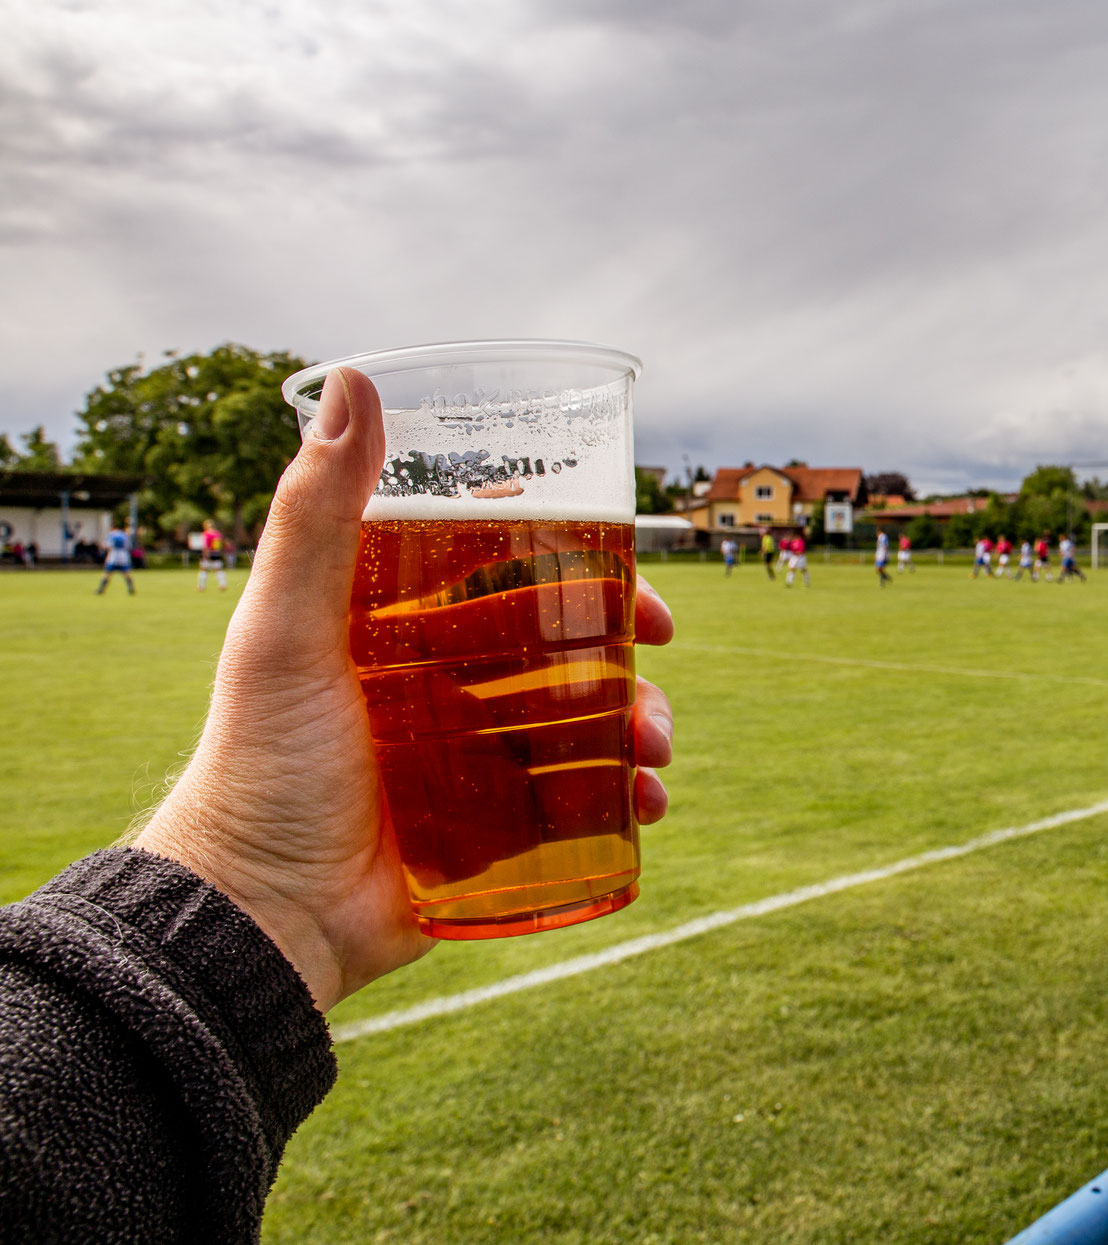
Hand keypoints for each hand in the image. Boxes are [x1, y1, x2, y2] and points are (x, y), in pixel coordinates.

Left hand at [136, 369, 674, 1010]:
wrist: (261, 917)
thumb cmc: (258, 765)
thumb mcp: (286, 630)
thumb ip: (315, 513)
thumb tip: (351, 378)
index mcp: (401, 628)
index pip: (499, 562)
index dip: (568, 545)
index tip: (619, 546)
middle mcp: (447, 684)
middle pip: (566, 639)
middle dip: (630, 641)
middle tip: (663, 647)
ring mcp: (478, 758)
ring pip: (590, 718)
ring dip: (644, 720)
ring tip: (655, 749)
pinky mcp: (500, 830)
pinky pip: (586, 803)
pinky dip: (630, 798)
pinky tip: (647, 806)